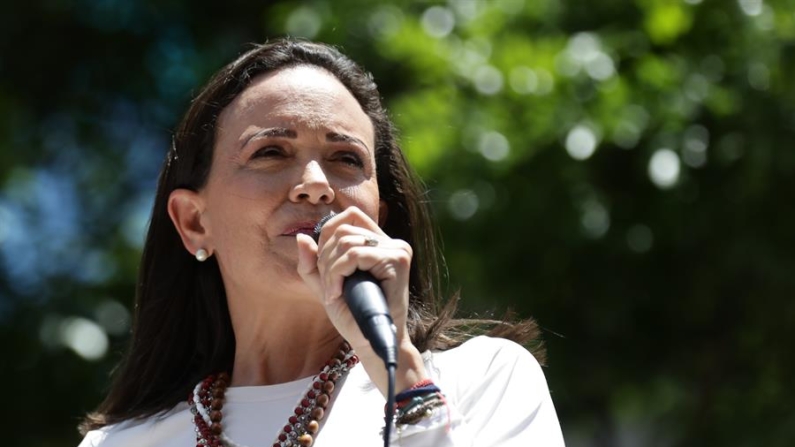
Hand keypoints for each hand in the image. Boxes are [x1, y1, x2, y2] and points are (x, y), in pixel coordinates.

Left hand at [295, 206, 412, 354]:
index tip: (325, 268)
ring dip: (330, 270)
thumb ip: (312, 264)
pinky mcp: (398, 260)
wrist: (370, 342)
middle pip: (343, 229)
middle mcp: (391, 242)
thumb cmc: (352, 317)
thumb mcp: (326, 286)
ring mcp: (397, 250)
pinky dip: (338, 274)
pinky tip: (338, 293)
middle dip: (325, 258)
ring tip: (334, 293)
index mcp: (378, 243)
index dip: (327, 235)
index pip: (349, 216)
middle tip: (329, 286)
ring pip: (346, 242)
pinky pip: (355, 255)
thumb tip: (301, 237)